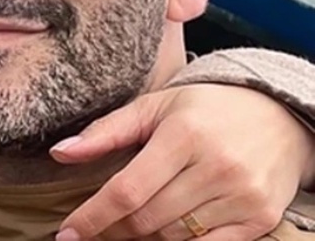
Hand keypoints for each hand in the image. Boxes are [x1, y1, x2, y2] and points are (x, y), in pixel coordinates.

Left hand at [51, 83, 313, 239]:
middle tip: (100, 225)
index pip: (127, 190)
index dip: (92, 217)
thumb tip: (59, 153)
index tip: (68, 233)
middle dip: (115, 227)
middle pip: (148, 219)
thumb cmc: (202, 110)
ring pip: (174, 237)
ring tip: (136, 220)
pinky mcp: (261, 217)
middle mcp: (216, 166)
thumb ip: (105, 131)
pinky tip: (167, 232)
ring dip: (147, 235)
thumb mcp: (152, 108)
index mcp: (182, 135)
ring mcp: (242, 195)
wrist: (276, 114)